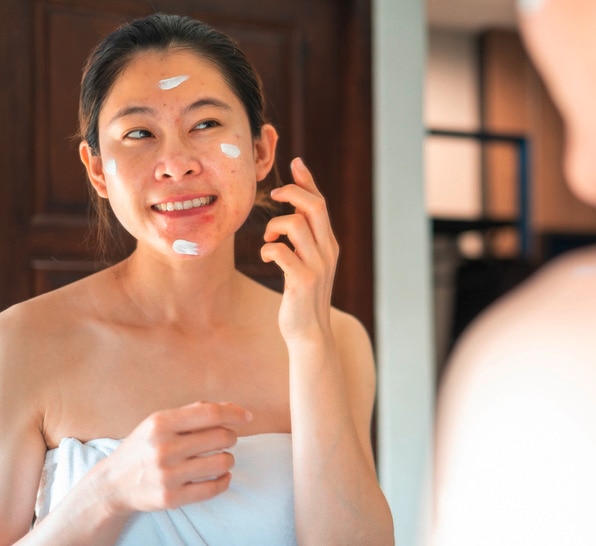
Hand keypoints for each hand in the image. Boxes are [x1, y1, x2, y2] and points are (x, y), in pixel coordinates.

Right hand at [96, 401, 251, 514]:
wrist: (112, 484)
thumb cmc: (144, 447)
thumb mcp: (159, 422)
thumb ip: (194, 412)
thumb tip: (234, 409)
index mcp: (160, 423)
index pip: (210, 414)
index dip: (234, 413)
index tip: (247, 417)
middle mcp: (163, 448)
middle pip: (221, 437)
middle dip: (230, 437)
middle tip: (225, 440)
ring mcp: (167, 475)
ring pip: (222, 463)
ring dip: (228, 459)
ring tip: (220, 458)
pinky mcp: (172, 498)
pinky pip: (215, 488)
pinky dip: (225, 480)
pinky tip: (221, 476)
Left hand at [262, 158, 339, 342]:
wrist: (309, 333)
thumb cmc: (302, 298)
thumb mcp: (308, 264)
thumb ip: (304, 241)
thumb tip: (292, 215)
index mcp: (329, 244)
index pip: (321, 203)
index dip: (308, 181)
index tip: (296, 162)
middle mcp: (328, 251)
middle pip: (314, 206)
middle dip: (291, 192)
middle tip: (273, 195)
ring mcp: (317, 266)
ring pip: (296, 224)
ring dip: (274, 227)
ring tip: (268, 240)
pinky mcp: (303, 281)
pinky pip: (281, 251)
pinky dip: (269, 249)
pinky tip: (266, 257)